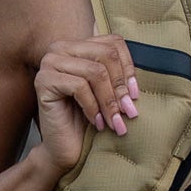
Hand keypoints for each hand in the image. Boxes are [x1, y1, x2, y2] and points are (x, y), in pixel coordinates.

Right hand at [33, 34, 139, 174]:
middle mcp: (61, 48)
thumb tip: (148, 63)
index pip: (114, 42)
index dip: (129, 68)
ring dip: (109, 101)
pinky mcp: (43, 80)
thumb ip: (120, 72)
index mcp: (79, 45)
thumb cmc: (91, 118)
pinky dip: (93, 107)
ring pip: (95, 72)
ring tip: (115, 122)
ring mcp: (49, 62)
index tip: (135, 95)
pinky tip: (98, 122)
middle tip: (128, 111)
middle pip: (105, 55)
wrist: (65, 148)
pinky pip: (79, 87)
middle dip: (120, 86)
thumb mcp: (110, 90)